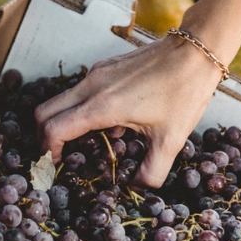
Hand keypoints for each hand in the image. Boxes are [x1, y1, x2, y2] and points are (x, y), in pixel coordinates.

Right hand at [34, 35, 221, 187]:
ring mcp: (97, 73)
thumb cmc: (184, 92)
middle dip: (45, 138)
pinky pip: (79, 90)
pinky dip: (79, 109)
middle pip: (45, 112)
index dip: (48, 152)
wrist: (196, 52)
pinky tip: (108, 123)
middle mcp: (92, 86)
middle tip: (59, 157)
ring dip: (63, 122)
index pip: (54, 129)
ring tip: (85, 144)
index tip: (56, 166)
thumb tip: (138, 188)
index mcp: (102, 106)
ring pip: (61, 100)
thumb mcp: (171, 140)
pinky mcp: (106, 67)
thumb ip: (152, 171)